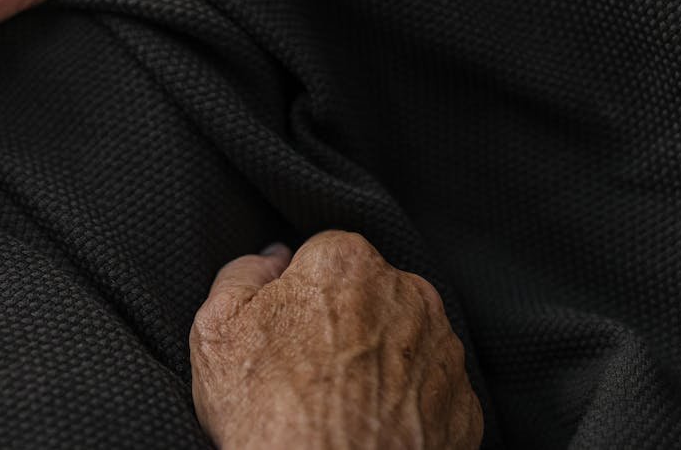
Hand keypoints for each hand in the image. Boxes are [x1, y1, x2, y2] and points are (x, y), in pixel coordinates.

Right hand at [190, 231, 482, 448]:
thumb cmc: (269, 411)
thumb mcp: (217, 330)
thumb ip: (242, 274)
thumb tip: (272, 259)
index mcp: (347, 263)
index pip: (323, 254)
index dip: (300, 291)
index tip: (286, 328)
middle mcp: (408, 294)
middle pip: (370, 292)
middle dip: (345, 318)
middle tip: (309, 368)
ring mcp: (444, 351)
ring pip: (407, 338)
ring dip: (381, 359)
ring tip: (342, 403)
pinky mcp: (464, 406)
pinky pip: (432, 390)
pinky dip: (408, 404)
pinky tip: (374, 426)